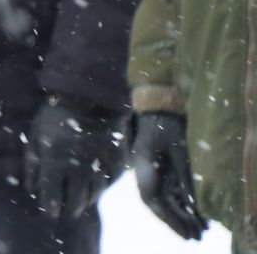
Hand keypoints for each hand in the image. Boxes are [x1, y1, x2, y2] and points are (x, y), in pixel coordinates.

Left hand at [24, 98, 126, 218]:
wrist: (89, 97)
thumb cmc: (54, 117)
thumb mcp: (35, 136)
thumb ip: (32, 165)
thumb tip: (31, 190)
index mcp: (56, 162)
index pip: (52, 198)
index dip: (50, 209)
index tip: (49, 211)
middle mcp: (80, 169)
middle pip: (75, 203)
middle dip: (68, 210)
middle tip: (64, 211)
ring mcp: (101, 167)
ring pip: (93, 196)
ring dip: (84, 200)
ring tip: (77, 199)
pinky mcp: (117, 163)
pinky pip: (108, 184)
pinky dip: (100, 187)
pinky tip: (92, 183)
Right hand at [130, 112, 206, 239]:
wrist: (157, 105)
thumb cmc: (166, 124)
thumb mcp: (178, 149)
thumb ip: (185, 176)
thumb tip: (194, 204)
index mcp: (143, 168)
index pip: (153, 201)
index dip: (169, 220)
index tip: (186, 232)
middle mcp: (144, 173)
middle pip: (159, 204)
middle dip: (177, 222)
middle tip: (196, 237)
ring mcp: (151, 171)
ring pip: (164, 200)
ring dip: (181, 215)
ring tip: (199, 229)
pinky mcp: (160, 169)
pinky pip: (169, 191)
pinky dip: (181, 203)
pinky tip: (195, 212)